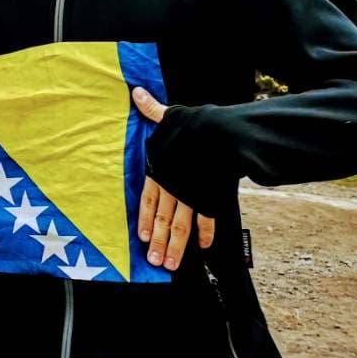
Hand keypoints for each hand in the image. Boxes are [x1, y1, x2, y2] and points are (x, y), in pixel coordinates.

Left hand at [131, 86, 213, 270]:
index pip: (148, 200)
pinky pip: (207, 219)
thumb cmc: (191, 125)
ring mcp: (191, 194)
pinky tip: (204, 247)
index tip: (142, 237)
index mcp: (159, 170)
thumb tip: (138, 93)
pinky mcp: (210, 196)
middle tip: (155, 261)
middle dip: (159, 241)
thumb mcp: (166, 116)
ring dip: (175, 246)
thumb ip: (151, 110)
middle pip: (163, 219)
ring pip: (181, 226)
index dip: (144, 219)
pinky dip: (206, 233)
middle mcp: (173, 186)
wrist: (218, 135)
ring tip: (170, 264)